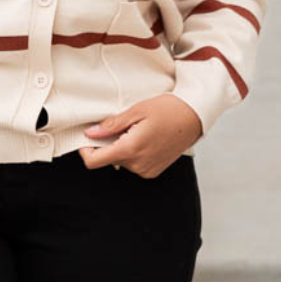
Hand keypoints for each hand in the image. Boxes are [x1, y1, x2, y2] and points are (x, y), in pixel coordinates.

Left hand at [79, 95, 203, 176]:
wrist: (195, 116)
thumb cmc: (169, 109)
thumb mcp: (136, 111)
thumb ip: (111, 125)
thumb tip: (90, 133)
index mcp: (130, 149)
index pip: (93, 161)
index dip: (85, 150)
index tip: (88, 137)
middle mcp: (138, 165)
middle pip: (108, 159)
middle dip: (108, 143)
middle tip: (122, 125)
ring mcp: (146, 170)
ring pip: (121, 161)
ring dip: (122, 147)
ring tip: (137, 130)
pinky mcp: (153, 171)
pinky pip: (134, 164)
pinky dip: (133, 152)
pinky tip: (145, 138)